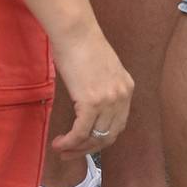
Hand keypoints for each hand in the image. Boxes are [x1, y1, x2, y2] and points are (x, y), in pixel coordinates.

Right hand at [49, 17, 134, 156]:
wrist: (76, 33)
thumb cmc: (83, 46)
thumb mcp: (103, 70)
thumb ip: (103, 89)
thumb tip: (91, 107)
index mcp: (127, 88)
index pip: (118, 125)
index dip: (100, 139)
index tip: (84, 143)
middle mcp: (122, 96)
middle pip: (108, 135)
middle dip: (88, 149)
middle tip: (70, 152)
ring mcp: (108, 100)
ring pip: (94, 138)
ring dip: (76, 148)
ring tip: (61, 149)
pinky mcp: (91, 102)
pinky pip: (81, 132)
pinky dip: (69, 142)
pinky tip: (59, 143)